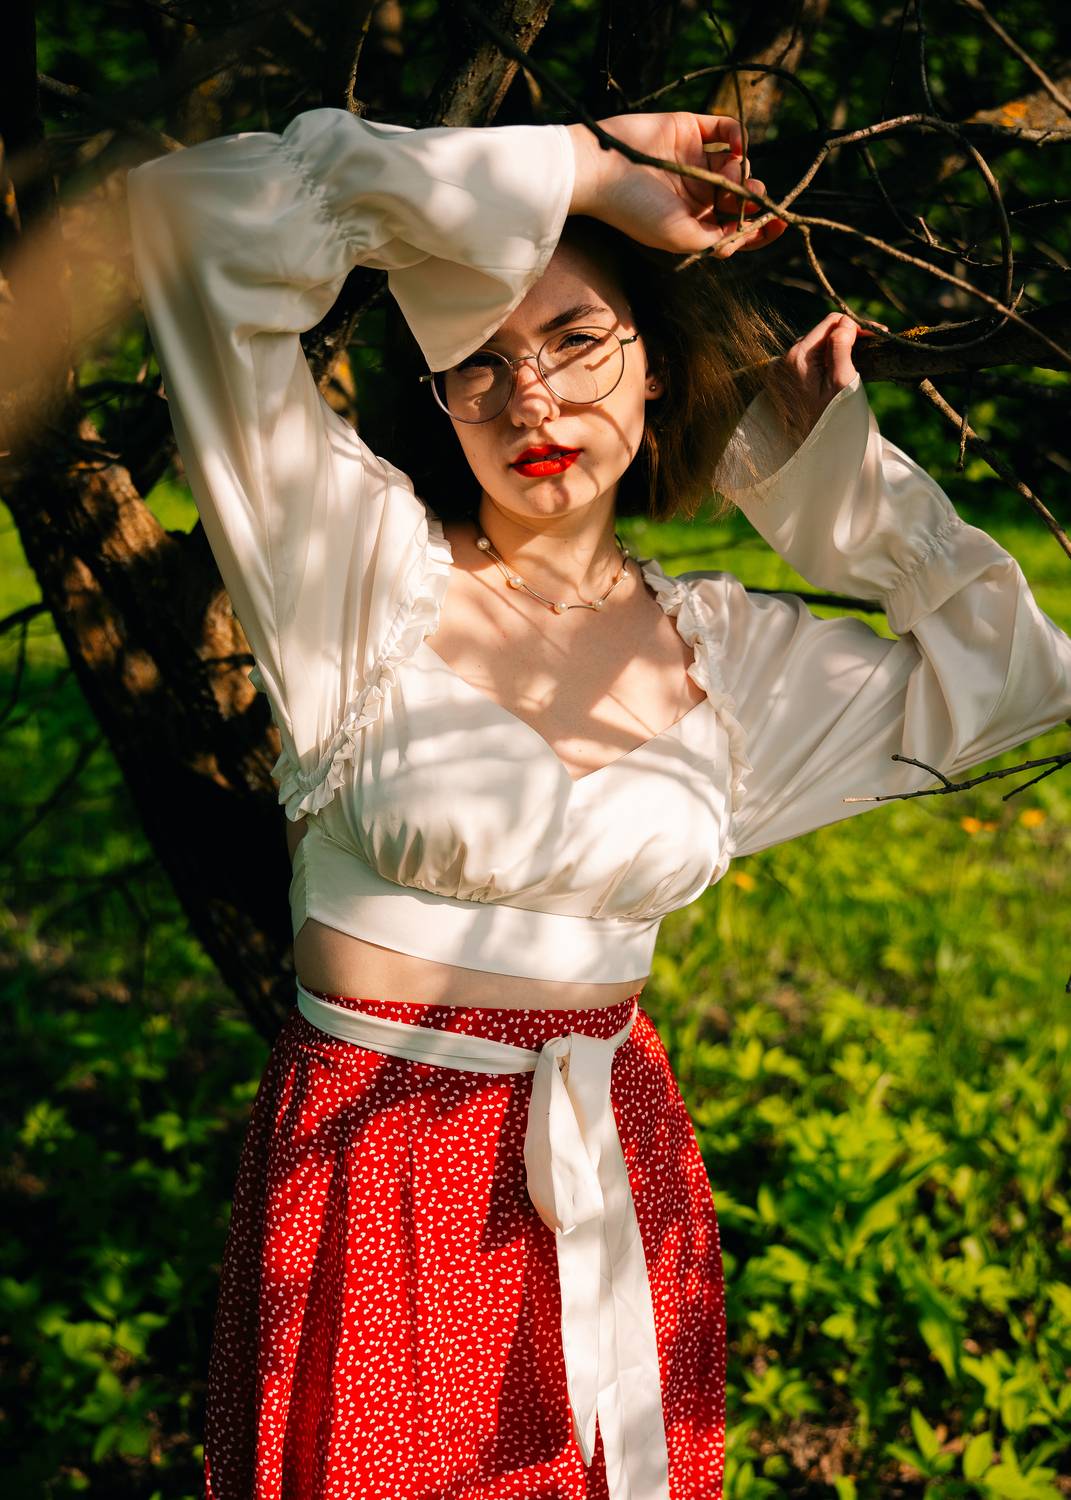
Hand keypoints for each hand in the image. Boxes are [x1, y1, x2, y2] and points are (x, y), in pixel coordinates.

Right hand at [567, 112, 786, 256]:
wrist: (601, 169)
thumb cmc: (635, 211)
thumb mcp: (681, 238)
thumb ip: (716, 240)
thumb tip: (744, 234)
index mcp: (693, 223)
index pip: (735, 228)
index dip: (761, 229)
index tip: (781, 224)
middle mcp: (696, 193)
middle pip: (741, 198)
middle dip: (753, 199)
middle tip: (751, 196)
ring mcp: (695, 161)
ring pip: (738, 166)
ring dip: (742, 173)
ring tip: (728, 176)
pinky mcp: (691, 130)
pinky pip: (728, 131)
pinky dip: (739, 137)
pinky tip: (736, 147)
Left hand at [768, 311, 883, 437]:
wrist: (818, 455)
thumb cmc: (834, 422)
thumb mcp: (843, 382)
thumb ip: (841, 347)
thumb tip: (844, 322)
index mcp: (796, 358)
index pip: (829, 324)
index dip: (854, 326)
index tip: (876, 334)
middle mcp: (782, 362)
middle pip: (821, 334)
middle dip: (846, 335)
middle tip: (873, 342)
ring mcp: (781, 373)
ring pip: (815, 347)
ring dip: (837, 347)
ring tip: (861, 353)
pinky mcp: (784, 383)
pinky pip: (809, 361)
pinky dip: (827, 360)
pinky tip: (843, 365)